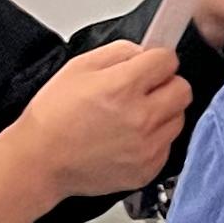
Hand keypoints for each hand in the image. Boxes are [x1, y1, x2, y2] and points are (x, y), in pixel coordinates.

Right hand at [0, 40, 188, 222]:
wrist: (40, 162)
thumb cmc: (53, 118)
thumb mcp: (78, 67)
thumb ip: (118, 52)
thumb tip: (142, 52)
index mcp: (123, 87)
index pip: (168, 60)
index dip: (156, 59)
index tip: (148, 65)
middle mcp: (141, 118)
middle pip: (183, 89)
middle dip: (166, 84)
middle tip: (144, 90)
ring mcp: (147, 148)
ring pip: (178, 118)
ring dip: (163, 113)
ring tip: (134, 117)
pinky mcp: (147, 170)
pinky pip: (167, 146)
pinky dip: (154, 140)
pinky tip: (129, 139)